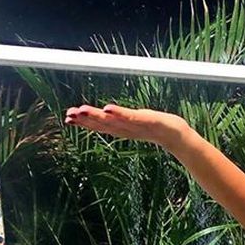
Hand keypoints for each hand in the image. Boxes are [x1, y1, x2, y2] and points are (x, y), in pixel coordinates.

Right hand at [63, 103, 188, 150]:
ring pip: (113, 121)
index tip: (68, 118)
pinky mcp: (147, 121)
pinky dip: (119, 114)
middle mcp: (126, 129)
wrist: (176, 135)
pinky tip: (107, 109)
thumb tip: (108, 113)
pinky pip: (131, 117)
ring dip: (97, 117)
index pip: (100, 125)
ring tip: (82, 111)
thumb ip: (121, 118)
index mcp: (122, 128)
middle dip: (85, 120)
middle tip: (69, 115)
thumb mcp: (135, 122)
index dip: (84, 122)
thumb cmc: (156, 127)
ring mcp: (135, 126)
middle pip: (103, 124)